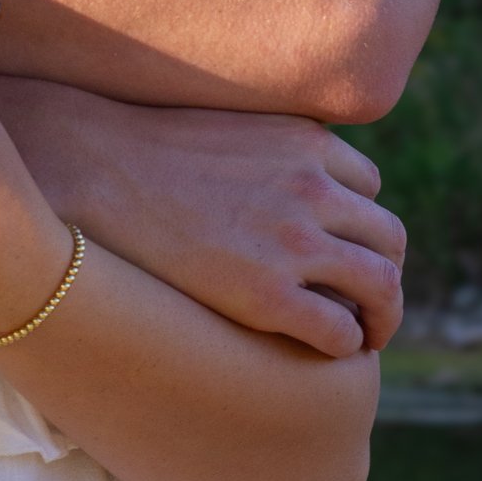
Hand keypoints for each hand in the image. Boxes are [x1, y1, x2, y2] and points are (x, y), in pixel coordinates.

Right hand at [0, 85, 406, 354]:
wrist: (93, 171)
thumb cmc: (144, 153)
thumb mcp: (228, 127)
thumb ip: (269, 149)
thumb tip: (278, 177)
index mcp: (305, 143)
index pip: (369, 188)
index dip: (359, 224)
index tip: (345, 250)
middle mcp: (312, 188)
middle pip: (388, 238)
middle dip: (384, 273)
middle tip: (369, 304)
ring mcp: (294, 242)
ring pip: (381, 287)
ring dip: (382, 316)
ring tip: (365, 337)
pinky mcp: (268, 296)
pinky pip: (339, 332)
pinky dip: (345, 346)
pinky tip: (325, 353)